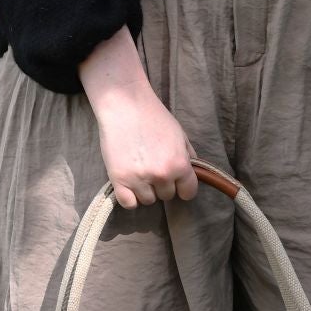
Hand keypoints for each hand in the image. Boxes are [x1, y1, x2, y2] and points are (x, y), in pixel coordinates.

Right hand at [78, 25, 199, 209]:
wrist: (125, 106)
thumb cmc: (154, 117)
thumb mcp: (180, 135)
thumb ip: (188, 157)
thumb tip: (193, 174)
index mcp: (180, 165)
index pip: (188, 193)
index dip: (183, 187)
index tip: (177, 183)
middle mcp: (161, 175)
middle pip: (167, 196)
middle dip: (163, 185)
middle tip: (153, 167)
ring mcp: (139, 179)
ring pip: (148, 201)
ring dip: (145, 190)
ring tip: (139, 171)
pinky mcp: (118, 180)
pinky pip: (129, 204)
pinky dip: (130, 197)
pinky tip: (129, 184)